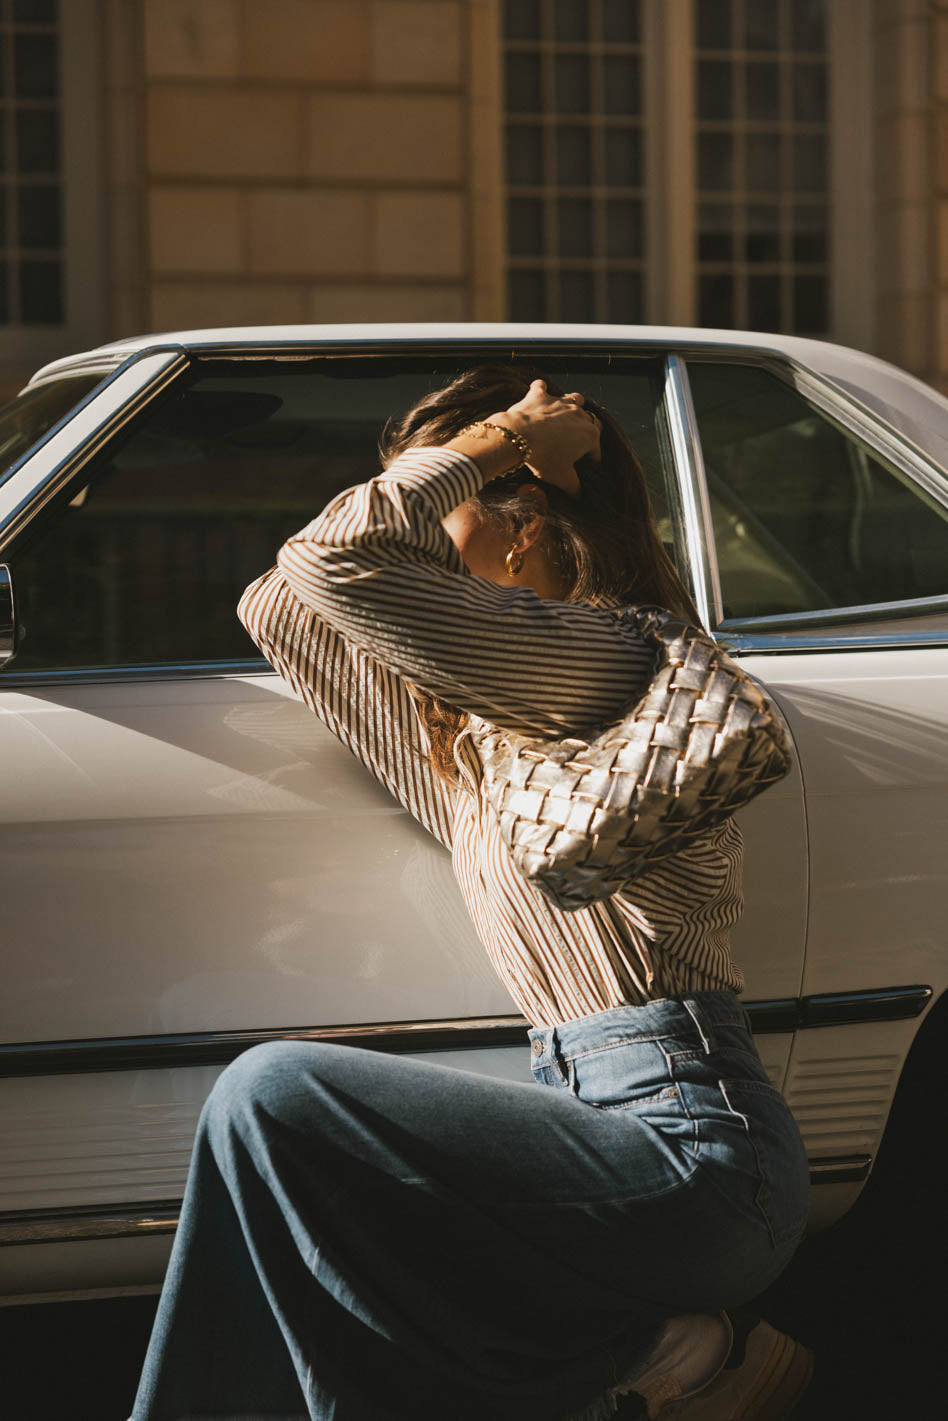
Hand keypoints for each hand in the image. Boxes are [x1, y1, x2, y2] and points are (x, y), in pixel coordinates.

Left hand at [491, 380, 599, 496]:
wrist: (519, 438)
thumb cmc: (544, 458)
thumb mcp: (562, 478)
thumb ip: (574, 487)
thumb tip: (579, 495)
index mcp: (589, 435)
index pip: (596, 450)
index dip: (592, 460)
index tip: (586, 467)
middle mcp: (579, 415)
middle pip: (590, 421)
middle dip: (587, 430)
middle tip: (577, 442)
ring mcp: (560, 402)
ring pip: (575, 398)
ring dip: (573, 405)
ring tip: (566, 415)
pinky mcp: (540, 396)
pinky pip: (541, 387)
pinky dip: (540, 390)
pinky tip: (538, 393)